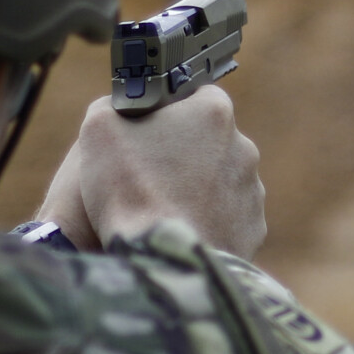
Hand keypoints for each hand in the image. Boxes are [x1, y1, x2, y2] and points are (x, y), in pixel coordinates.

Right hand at [36, 88, 267, 257]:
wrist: (162, 258)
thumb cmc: (129, 189)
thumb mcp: (100, 129)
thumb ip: (113, 107)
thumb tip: (120, 109)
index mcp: (213, 112)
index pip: (194, 95)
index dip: (168, 111)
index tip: (147, 128)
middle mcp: (244, 148)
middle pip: (209, 141)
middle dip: (184, 152)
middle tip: (150, 173)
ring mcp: (252, 191)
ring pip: (221, 181)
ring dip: (198, 190)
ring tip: (164, 208)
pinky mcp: (253, 230)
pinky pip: (228, 219)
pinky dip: (208, 223)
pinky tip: (182, 232)